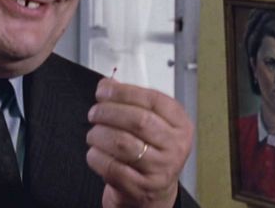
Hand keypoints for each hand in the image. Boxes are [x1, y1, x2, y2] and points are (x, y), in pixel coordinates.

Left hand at [86, 78, 192, 207]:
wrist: (154, 191)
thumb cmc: (150, 151)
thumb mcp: (150, 123)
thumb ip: (131, 101)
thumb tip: (107, 84)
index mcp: (180, 124)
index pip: (152, 100)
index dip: (123, 92)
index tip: (104, 91)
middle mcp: (175, 146)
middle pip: (138, 120)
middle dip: (108, 112)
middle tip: (95, 112)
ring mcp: (160, 169)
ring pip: (123, 143)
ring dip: (99, 134)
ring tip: (94, 133)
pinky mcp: (142, 188)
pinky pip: (113, 167)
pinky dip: (97, 157)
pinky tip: (94, 151)